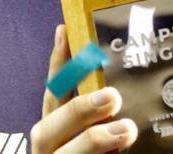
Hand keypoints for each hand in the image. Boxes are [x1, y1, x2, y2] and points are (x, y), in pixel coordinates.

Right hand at [30, 24, 136, 152]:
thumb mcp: (96, 139)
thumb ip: (104, 120)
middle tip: (112, 96)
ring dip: (92, 142)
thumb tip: (125, 87)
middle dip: (77, 111)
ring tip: (126, 129)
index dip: (55, 65)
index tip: (64, 31)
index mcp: (52, 137)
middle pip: (47, 130)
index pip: (51, 97)